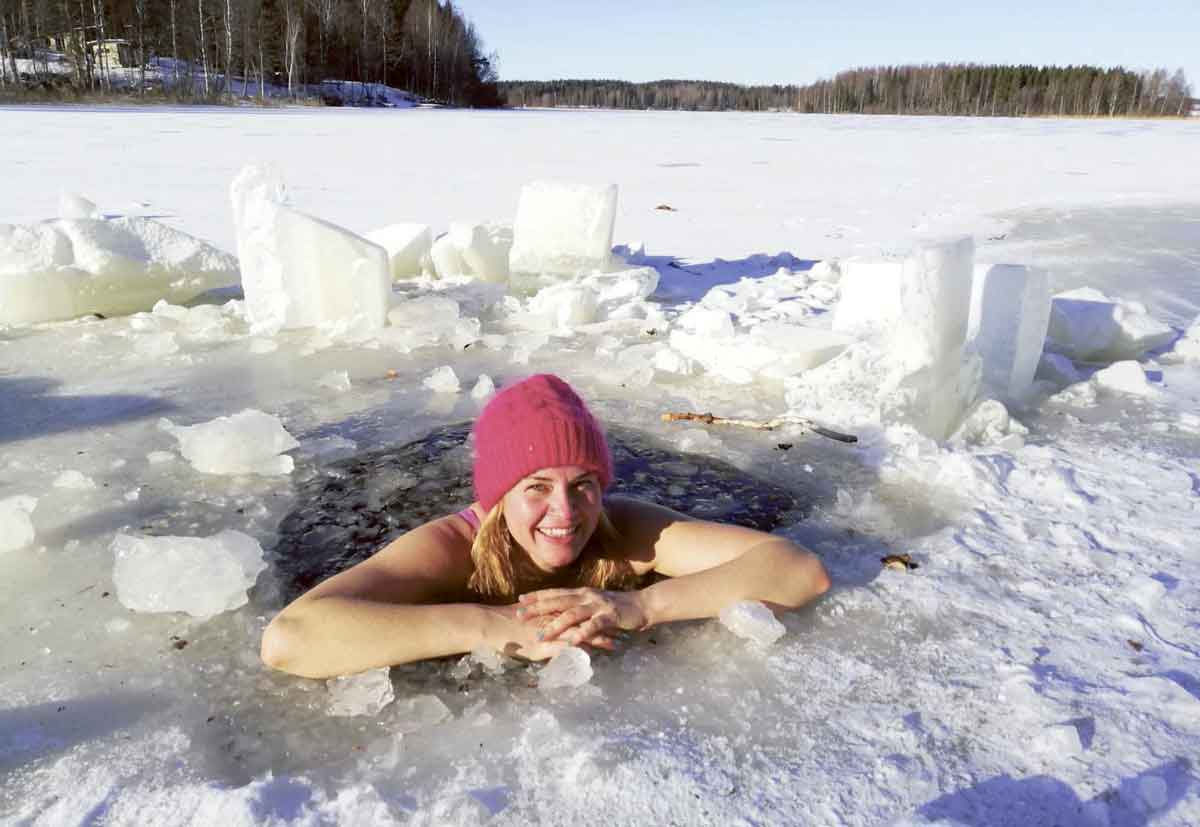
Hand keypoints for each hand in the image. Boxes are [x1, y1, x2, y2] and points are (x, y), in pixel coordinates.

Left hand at [516, 588, 647, 647]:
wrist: (643, 605)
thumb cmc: (618, 608)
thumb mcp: (595, 605)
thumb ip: (580, 609)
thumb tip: (563, 616)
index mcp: (582, 593)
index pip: (555, 593)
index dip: (537, 596)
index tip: (520, 599)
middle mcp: (587, 596)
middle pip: (558, 601)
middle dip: (537, 608)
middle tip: (519, 615)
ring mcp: (598, 606)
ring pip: (572, 614)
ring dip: (555, 625)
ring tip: (541, 635)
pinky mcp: (609, 617)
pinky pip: (593, 626)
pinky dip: (581, 634)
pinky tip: (571, 642)